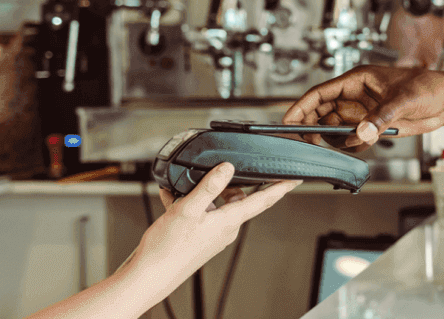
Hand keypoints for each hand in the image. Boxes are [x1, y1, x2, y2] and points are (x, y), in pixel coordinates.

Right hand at [128, 163, 299, 288]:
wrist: (148, 276)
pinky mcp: (199, 236)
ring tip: (183, 184)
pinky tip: (173, 196)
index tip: (295, 178)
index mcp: (229, 222)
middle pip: (236, 197)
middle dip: (227, 182)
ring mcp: (212, 233)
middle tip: (215, 170)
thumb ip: (209, 187)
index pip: (263, 200)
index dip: (280, 187)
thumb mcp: (188, 210)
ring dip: (202, 192)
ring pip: (215, 203)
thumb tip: (227, 168)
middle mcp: (225, 228)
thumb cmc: (167, 250)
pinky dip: (189, 202)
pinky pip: (200, 212)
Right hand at [283, 65, 443, 150]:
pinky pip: (352, 139)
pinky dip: (352, 145)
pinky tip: (363, 145)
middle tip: (309, 140)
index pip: (321, 92)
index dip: (302, 106)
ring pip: (335, 127)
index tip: (288, 120)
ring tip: (341, 144)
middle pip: (322, 112)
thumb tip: (361, 132)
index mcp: (358, 80)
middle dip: (313, 126)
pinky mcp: (373, 126)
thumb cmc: (428, 86)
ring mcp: (363, 112)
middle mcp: (356, 96)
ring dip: (334, 138)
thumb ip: (381, 117)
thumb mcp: (404, 99)